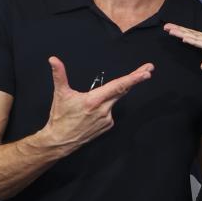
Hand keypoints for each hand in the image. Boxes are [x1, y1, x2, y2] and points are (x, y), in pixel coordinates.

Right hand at [38, 57, 152, 150]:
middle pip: (123, 90)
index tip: (146, 73)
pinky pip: (110, 111)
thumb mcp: (60, 94)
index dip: (133, 79)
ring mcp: (107, 119)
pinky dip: (105, 106)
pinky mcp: (107, 126)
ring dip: (110, 95)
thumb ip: (59, 74)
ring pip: (114, 101)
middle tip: (148, 69)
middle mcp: (104, 110)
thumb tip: (53, 59)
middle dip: (136, 79)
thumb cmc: (60, 117)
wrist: (60, 141)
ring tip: (88, 104)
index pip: (118, 86)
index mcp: (94, 100)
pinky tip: (91, 112)